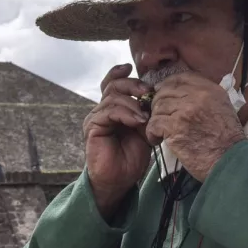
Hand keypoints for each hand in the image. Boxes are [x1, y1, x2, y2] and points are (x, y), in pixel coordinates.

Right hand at [83, 64, 150, 218]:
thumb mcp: (143, 130)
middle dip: (132, 84)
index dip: (120, 73)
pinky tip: (137, 122)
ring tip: (145, 116)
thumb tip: (155, 96)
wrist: (119, 181)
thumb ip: (144, 113)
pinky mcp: (93, 127)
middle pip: (113, 85)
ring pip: (112, 96)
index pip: (113, 84)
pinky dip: (125, 113)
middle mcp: (102, 111)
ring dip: (132, 103)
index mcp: (113, 109)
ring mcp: (95, 118)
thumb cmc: (131, 158)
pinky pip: (109, 111)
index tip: (132, 67)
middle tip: (147, 91)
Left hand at [147, 71, 247, 180]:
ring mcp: (185, 111)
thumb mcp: (222, 108)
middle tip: (159, 117)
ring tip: (159, 131)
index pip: (180, 78)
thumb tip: (182, 93)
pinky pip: (153, 123)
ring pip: (157, 107)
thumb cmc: (227, 140)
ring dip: (155, 119)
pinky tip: (157, 140)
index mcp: (210, 90)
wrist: (229, 160)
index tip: (162, 94)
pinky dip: (152, 133)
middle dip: (158, 104)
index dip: (167, 85)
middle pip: (165, 92)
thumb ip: (205, 97)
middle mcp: (198, 96)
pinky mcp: (175, 127)